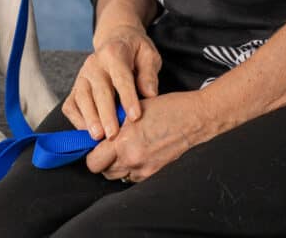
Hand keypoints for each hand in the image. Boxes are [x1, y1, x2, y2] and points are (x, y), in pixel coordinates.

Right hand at [62, 25, 161, 140]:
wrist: (117, 40)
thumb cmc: (135, 52)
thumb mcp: (148, 55)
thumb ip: (149, 74)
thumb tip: (150, 94)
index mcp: (114, 53)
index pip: (121, 77)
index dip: (128, 97)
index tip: (135, 116)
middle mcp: (94, 63)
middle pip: (99, 90)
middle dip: (106, 114)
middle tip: (113, 134)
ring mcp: (82, 76)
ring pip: (82, 98)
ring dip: (89, 119)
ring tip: (98, 136)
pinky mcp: (75, 88)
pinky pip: (71, 105)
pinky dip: (77, 120)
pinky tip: (88, 133)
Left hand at [86, 91, 210, 181]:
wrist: (194, 119)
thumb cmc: (166, 108)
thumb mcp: (134, 108)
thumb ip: (115, 122)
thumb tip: (99, 128)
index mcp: (124, 142)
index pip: (93, 161)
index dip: (90, 152)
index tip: (94, 143)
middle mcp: (133, 160)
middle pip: (103, 172)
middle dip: (102, 160)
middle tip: (107, 145)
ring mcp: (145, 170)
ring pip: (118, 176)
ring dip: (116, 165)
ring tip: (123, 148)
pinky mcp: (155, 175)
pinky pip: (133, 177)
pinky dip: (131, 168)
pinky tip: (138, 153)